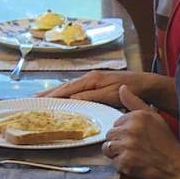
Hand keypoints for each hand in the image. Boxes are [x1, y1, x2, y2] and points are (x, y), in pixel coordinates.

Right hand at [39, 70, 173, 109]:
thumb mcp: (110, 96)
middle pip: (64, 86)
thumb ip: (90, 97)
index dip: (52, 95)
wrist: (146, 85)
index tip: (38, 101)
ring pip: (69, 87)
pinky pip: (75, 89)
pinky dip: (65, 93)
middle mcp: (89, 77)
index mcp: (90, 80)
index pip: (66, 89)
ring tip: (42, 98)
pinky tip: (62, 98)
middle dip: (48, 93)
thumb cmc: (129, 91)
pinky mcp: (96, 84)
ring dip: (55, 93)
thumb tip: (71, 99)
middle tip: (33, 99)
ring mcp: (93, 80)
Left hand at [101, 86, 179, 178]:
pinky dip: (122, 165)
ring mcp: (127, 146)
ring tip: (133, 155)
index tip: (135, 137)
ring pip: (108, 147)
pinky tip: (134, 163)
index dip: (124, 131)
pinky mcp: (125, 161)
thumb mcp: (154, 117)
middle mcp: (131, 129)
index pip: (116, 122)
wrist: (176, 166)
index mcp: (137, 116)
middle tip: (134, 147)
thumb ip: (135, 102)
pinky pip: (113, 161)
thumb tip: (122, 87)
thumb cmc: (166, 142)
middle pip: (110, 134)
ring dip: (117, 153)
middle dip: (119, 142)